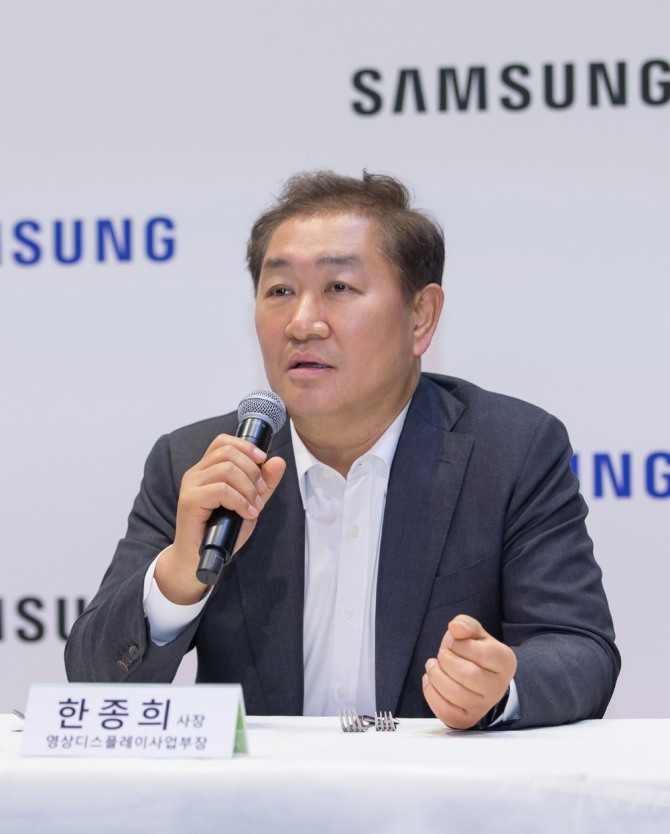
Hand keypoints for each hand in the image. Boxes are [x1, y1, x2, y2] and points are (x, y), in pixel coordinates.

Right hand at [155, 434, 285, 603]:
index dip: (245, 446)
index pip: (222, 441)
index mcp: (206, 469)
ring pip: (226, 470)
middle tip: (260, 492)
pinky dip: (240, 501)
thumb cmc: (221, 532)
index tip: (262, 460)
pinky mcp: (190, 501)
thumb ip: (263, 484)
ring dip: (248, 488)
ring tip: (254, 506)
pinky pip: (221, 490)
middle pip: (227, 452)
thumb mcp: (249, 504)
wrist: (198, 559)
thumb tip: (278, 461)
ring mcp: (190, 486)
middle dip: (252, 470)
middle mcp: (195, 473)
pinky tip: (247, 513)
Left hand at [422, 615, 516, 728]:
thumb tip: (455, 627)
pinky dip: (431, 692)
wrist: (478, 678)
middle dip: (446, 660)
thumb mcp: (474, 633)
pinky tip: (431, 680)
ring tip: (434, 666)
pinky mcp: (466, 719)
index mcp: (505, 662)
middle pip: (468, 675)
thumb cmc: (474, 652)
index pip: (482, 653)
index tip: (453, 642)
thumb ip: (466, 625)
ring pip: (455, 694)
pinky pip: (445, 710)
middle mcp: (498, 688)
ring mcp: (483, 707)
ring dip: (436, 675)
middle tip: (443, 654)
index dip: (460, 645)